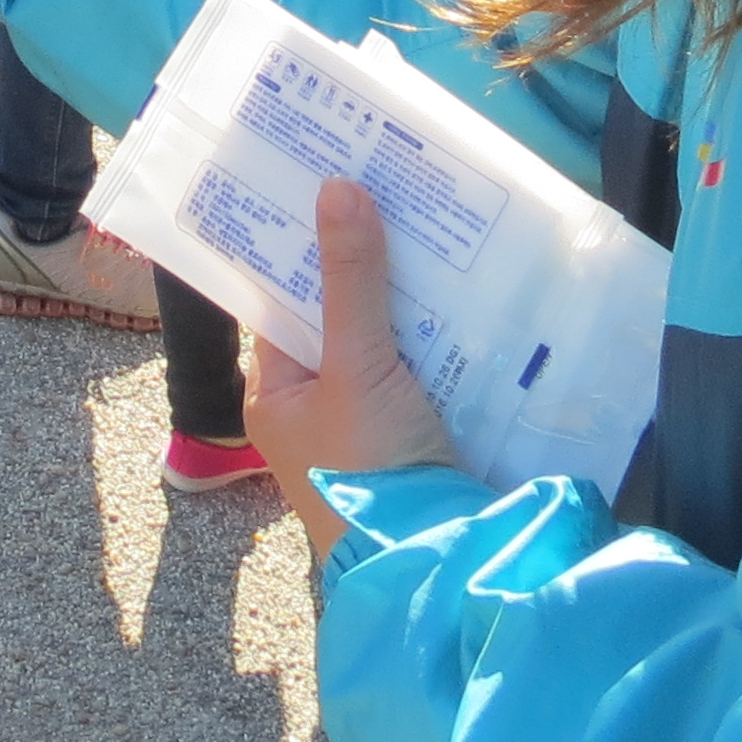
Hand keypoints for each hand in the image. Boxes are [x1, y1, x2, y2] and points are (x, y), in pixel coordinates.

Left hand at [248, 179, 462, 561]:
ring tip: (434, 226)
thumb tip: (335, 186)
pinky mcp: (415, 435)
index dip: (303, 245)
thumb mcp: (355, 366)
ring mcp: (366, 422)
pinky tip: (465, 293)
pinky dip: (438, 335)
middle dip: (365, 265)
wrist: (434, 557)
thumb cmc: (370, 467)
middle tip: (393, 192)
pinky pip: (422, 368)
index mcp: (276, 391)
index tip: (328, 184)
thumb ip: (350, 281)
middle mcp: (314, 406)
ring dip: (406, 298)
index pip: (281, 301)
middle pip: (336, 316)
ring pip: (383, 340)